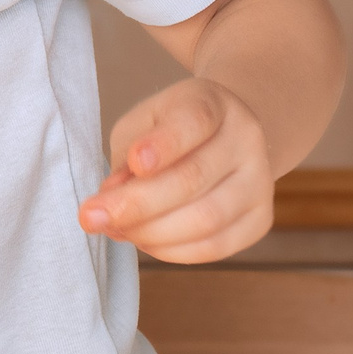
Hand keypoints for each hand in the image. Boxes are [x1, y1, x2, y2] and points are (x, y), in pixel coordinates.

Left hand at [79, 77, 273, 262]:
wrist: (224, 138)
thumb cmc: (169, 129)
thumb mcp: (141, 124)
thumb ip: (126, 156)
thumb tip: (112, 202)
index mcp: (214, 102)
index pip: (194, 120)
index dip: (164, 144)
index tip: (133, 162)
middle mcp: (246, 139)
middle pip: (194, 179)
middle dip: (136, 204)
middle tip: (91, 218)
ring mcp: (261, 181)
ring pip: (207, 220)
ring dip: (150, 233)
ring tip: (114, 229)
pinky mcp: (261, 219)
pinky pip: (217, 246)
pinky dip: (172, 251)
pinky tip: (143, 241)